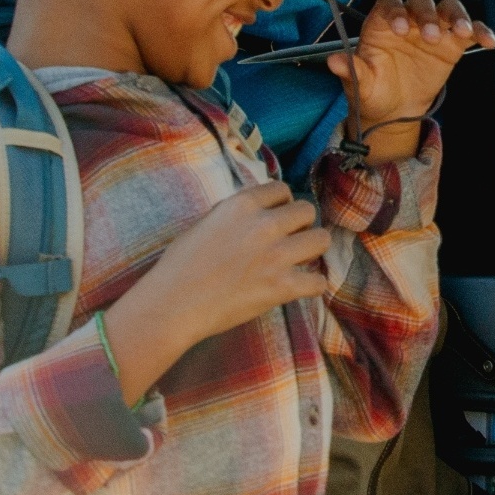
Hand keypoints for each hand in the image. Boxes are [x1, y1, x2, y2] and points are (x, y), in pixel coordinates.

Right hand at [100, 180, 329, 404]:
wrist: (173, 304)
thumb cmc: (181, 264)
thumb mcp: (207, 221)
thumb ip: (237, 212)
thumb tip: (259, 209)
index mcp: (243, 204)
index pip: (283, 190)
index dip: (281, 204)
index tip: (276, 218)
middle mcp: (264, 224)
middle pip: (307, 210)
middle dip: (300, 224)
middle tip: (289, 239)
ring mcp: (276, 255)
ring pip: (322, 239)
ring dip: (312, 249)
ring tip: (300, 259)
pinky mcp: (282, 286)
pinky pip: (319, 281)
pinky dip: (313, 285)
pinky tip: (301, 286)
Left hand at [328, 0, 494, 162]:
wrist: (395, 110)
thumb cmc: (373, 92)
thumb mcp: (361, 85)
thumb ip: (352, 71)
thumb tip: (333, 62)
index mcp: (382, 24)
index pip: (390, 4)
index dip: (396, 11)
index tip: (401, 29)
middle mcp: (409, 20)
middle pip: (421, 2)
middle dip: (428, 14)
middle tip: (431, 36)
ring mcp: (434, 29)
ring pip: (448, 8)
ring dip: (456, 16)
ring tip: (462, 33)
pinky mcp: (453, 43)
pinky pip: (469, 30)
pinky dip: (480, 31)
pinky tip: (490, 41)